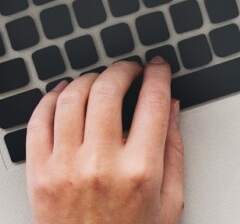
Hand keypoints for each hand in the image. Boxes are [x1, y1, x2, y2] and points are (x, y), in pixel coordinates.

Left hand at [26, 58, 184, 223]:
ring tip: (99, 80)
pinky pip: (37, 123)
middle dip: (123, 70)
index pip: (152, 101)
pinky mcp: (39, 174)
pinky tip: (63, 94)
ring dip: (88, 80)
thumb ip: (174, 150)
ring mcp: (65, 168)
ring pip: (71, 99)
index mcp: (140, 170)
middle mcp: (100, 165)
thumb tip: (171, 108)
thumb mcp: (170, 200)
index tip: (158, 67)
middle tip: (131, 70)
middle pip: (108, 91)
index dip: (157, 74)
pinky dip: (50, 100)